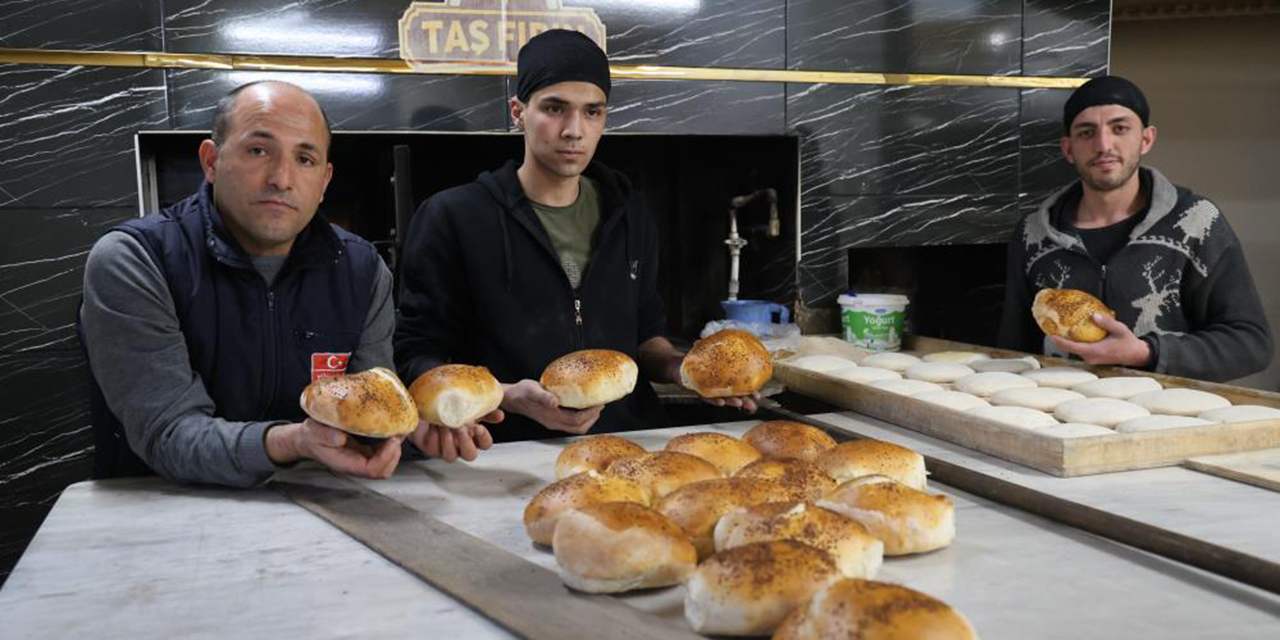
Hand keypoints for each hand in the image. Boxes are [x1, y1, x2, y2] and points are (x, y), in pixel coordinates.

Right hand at [266, 419, 403, 478]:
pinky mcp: (366, 451)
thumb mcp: (313, 432)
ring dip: (395, 447)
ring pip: (386, 462)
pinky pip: (383, 452)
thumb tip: (341, 437)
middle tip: (398, 433)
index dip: (385, 457)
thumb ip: (325, 435)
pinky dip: (391, 442)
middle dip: (395, 453)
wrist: (308, 438)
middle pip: (384, 469)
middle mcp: (357, 464)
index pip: (372, 469)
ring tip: (398, 429)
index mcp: (346, 464)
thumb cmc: (311, 436)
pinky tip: (391, 429)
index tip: (391, 439)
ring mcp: (363, 459)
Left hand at [409, 413, 499, 461]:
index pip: (485, 444)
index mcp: (473, 436)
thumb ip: (486, 410)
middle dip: (465, 442)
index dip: (484, 438)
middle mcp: (461, 445)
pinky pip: (435, 450)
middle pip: (470, 456)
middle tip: (461, 428)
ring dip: (449, 441)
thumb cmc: (450, 406)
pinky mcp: (431, 448)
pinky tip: (434, 425)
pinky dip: (435, 437)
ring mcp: (446, 449)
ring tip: (445, 426)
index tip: (478, 427)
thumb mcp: (469, 405)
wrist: (427, 404)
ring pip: (451, 456)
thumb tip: (500, 416)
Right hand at [501, 379, 602, 433]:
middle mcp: (554, 423)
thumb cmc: (523, 392)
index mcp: (551, 417)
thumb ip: (544, 396)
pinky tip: (584, 406)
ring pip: (576, 428)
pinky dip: (582, 418)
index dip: (589, 414)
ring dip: (589, 419)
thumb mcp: (532, 390)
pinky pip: (572, 424)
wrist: (513, 398)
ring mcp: (554, 423)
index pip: (576, 420)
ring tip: (595, 406)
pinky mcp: (554, 420)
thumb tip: (555, 402)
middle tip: (601, 404)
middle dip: (593, 417)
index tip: (598, 403)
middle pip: (579, 427)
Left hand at [668, 354, 760, 411]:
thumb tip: (735, 337)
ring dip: (730, 401)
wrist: (674, 365)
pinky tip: (720, 402)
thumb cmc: (694, 362)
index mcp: (721, 380)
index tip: (757, 394)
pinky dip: (713, 399)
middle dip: (743, 400)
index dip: (748, 392)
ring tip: (740, 403)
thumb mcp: (709, 354)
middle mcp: (715, 387)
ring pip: (721, 398)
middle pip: (731, 396)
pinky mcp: (695, 389)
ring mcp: (706, 389)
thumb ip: (720, 350)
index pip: (737, 387)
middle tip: (753, 404)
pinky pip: (705, 396)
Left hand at [1050, 313, 1152, 367]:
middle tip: (1050, 329)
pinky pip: (1080, 350)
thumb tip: (1094, 315)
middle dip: (1059, 340)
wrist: (1135, 355)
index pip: (1073, 347)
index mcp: (1095, 351)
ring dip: (1066, 341)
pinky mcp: (1092, 358)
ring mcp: (1091, 359)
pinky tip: (1071, 334)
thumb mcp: (1119, 329)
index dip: (1061, 342)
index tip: (1051, 335)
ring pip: (1074, 350)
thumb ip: (1107, 322)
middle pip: (1070, 349)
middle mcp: (1090, 357)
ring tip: (1058, 330)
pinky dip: (1074, 343)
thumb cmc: (1128, 343)